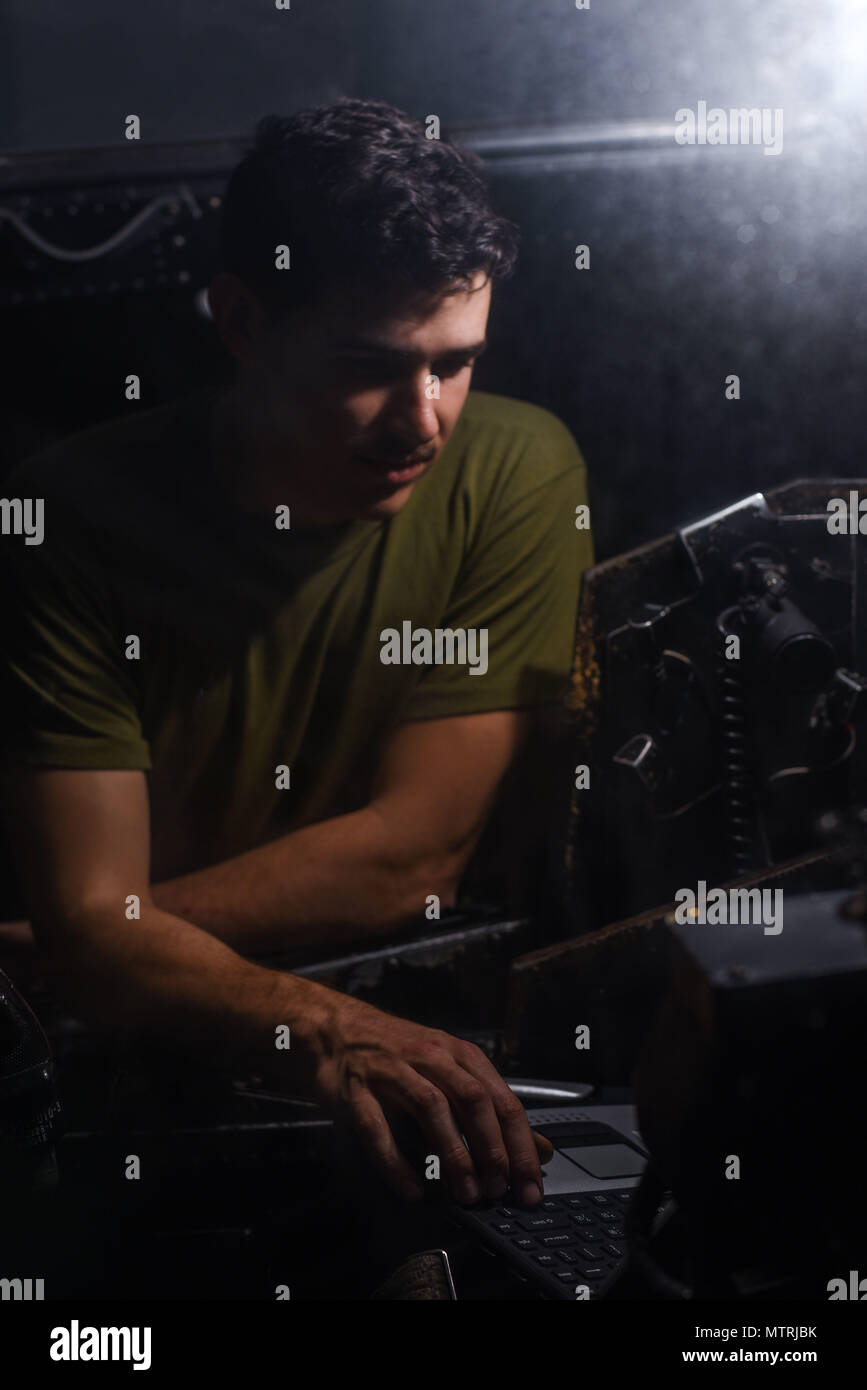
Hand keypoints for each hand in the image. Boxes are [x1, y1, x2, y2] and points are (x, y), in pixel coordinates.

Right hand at [309, 991, 553, 1203]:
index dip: (521, 1146)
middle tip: (500, 1190)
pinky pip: (378, 1129)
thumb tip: (541, 1150)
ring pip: (432, 1109)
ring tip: (466, 1193)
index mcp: (460, 1055)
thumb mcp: (453, 1073)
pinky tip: (412, 1190)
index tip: (530, 1186)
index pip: (502, 1100)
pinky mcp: (357, 1091)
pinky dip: (397, 1163)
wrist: (337, 1030)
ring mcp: (393, 1071)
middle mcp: (431, 1057)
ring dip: (453, 1154)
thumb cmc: (400, 1056)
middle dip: (492, 1149)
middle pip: (472, 1100)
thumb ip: (495, 1111)